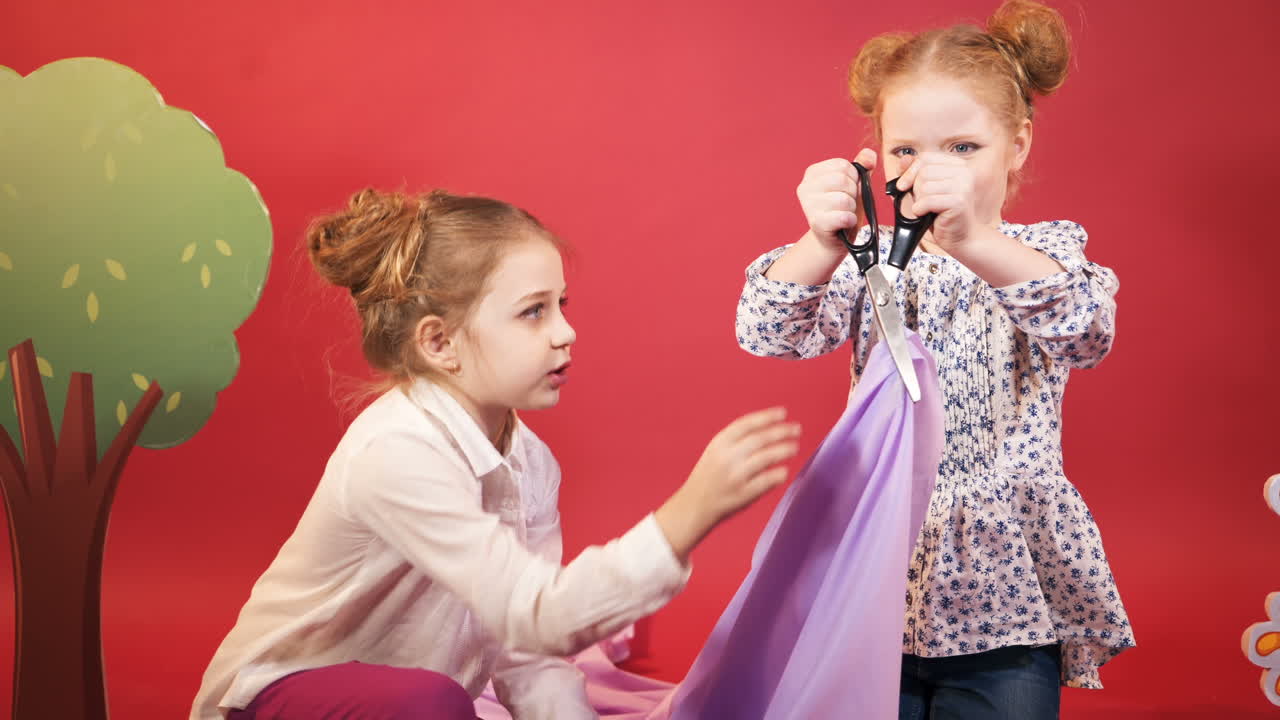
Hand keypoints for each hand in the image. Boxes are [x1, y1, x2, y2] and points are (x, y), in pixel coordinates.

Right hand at [655, 407, 800, 562]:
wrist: (694, 505)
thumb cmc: (709, 476)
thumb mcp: (716, 451)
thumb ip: (737, 441)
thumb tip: (771, 429)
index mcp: (719, 443)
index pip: (747, 424)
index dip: (767, 416)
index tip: (783, 413)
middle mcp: (727, 457)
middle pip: (760, 438)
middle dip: (781, 431)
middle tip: (797, 429)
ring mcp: (735, 476)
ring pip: (766, 457)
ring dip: (784, 450)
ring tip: (794, 447)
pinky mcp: (743, 494)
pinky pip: (767, 480)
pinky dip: (779, 474)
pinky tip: (784, 471)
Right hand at [796, 148, 877, 250]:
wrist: (835, 238)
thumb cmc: (843, 208)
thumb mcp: (854, 184)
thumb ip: (862, 166)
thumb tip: (869, 154)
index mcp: (812, 173)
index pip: (843, 165)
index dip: (854, 177)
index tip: (848, 189)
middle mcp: (805, 187)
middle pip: (842, 180)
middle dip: (853, 193)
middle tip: (847, 204)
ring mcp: (808, 205)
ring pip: (844, 199)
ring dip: (852, 208)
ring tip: (844, 213)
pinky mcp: (816, 223)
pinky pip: (844, 216)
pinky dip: (850, 220)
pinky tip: (845, 223)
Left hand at [893, 152, 978, 249]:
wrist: (960, 237)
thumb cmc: (941, 214)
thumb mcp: (923, 190)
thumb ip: (913, 174)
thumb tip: (904, 158)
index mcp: (956, 165)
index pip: (925, 158)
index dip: (910, 171)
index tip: (902, 186)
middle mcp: (963, 172)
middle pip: (923, 172)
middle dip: (915, 190)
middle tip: (921, 202)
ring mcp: (963, 186)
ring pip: (924, 186)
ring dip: (919, 201)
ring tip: (927, 210)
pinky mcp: (959, 201)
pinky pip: (928, 200)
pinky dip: (921, 209)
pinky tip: (926, 215)